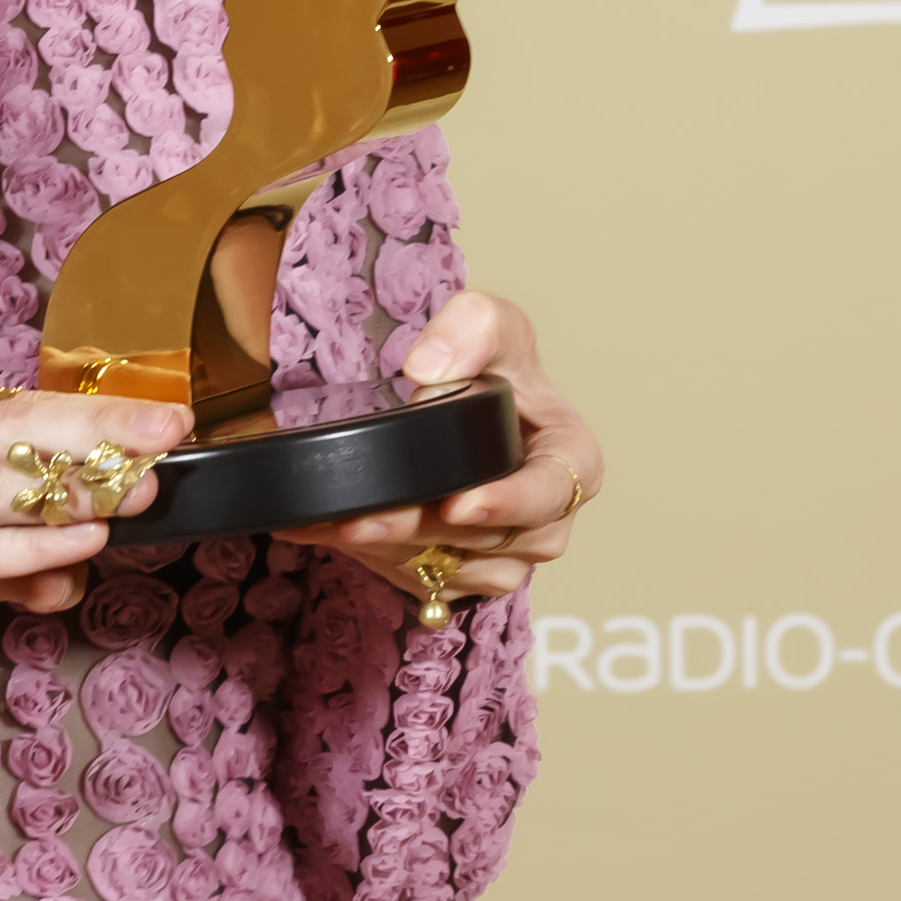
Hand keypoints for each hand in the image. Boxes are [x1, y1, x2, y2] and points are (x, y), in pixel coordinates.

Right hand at [0, 383, 197, 678]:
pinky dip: (36, 546)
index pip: (18, 407)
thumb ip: (16, 560)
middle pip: (15, 425)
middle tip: (166, 431)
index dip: (92, 412)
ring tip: (135, 492)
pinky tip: (82, 544)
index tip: (158, 416)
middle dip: (99, 429)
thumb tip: (81, 572)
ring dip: (76, 489)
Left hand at [287, 287, 602, 616]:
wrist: (454, 402)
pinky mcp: (459, 575)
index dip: (507, 504)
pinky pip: (418, 578)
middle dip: (420, 529)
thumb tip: (430, 368)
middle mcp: (545, 521)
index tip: (458, 505)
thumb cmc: (491, 365)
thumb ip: (472, 326)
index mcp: (571, 461)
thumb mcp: (490, 322)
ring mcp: (504, 556)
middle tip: (364, 518)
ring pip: (448, 568)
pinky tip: (328, 529)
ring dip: (388, 548)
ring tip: (335, 522)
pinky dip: (369, 555)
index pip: (550, 493)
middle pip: (487, 540)